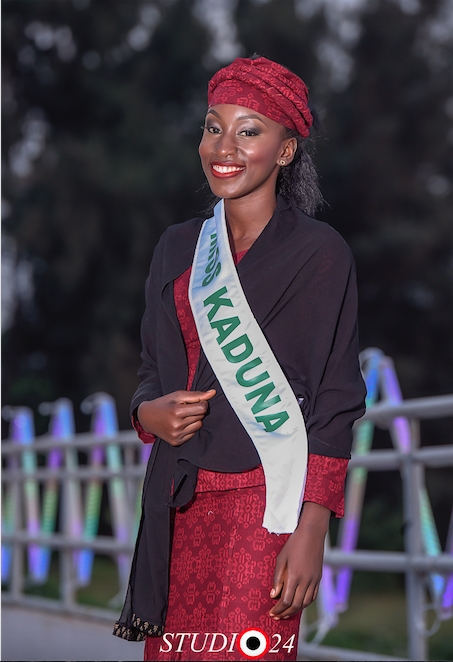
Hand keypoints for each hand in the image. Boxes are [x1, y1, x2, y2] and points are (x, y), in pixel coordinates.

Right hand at [137, 389, 215, 445]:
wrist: (147, 417)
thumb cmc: (164, 403)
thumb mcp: (178, 395)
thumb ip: (196, 395)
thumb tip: (213, 393)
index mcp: (177, 411)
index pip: (202, 408)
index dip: (202, 403)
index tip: (197, 401)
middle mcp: (177, 425)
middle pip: (201, 417)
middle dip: (197, 411)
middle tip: (186, 408)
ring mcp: (176, 435)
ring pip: (198, 426)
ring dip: (195, 420)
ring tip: (183, 416)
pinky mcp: (176, 442)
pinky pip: (192, 434)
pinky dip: (189, 428)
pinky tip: (180, 424)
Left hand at [269, 502, 330, 619]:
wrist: (312, 534)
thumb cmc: (294, 544)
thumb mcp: (281, 558)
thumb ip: (278, 578)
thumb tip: (273, 595)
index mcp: (294, 576)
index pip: (286, 600)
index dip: (278, 609)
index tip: (272, 612)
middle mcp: (306, 581)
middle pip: (296, 605)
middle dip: (285, 613)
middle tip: (277, 616)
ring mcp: (314, 580)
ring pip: (305, 603)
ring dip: (295, 611)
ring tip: (286, 613)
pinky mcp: (318, 578)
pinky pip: (313, 596)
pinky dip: (305, 603)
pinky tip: (299, 604)